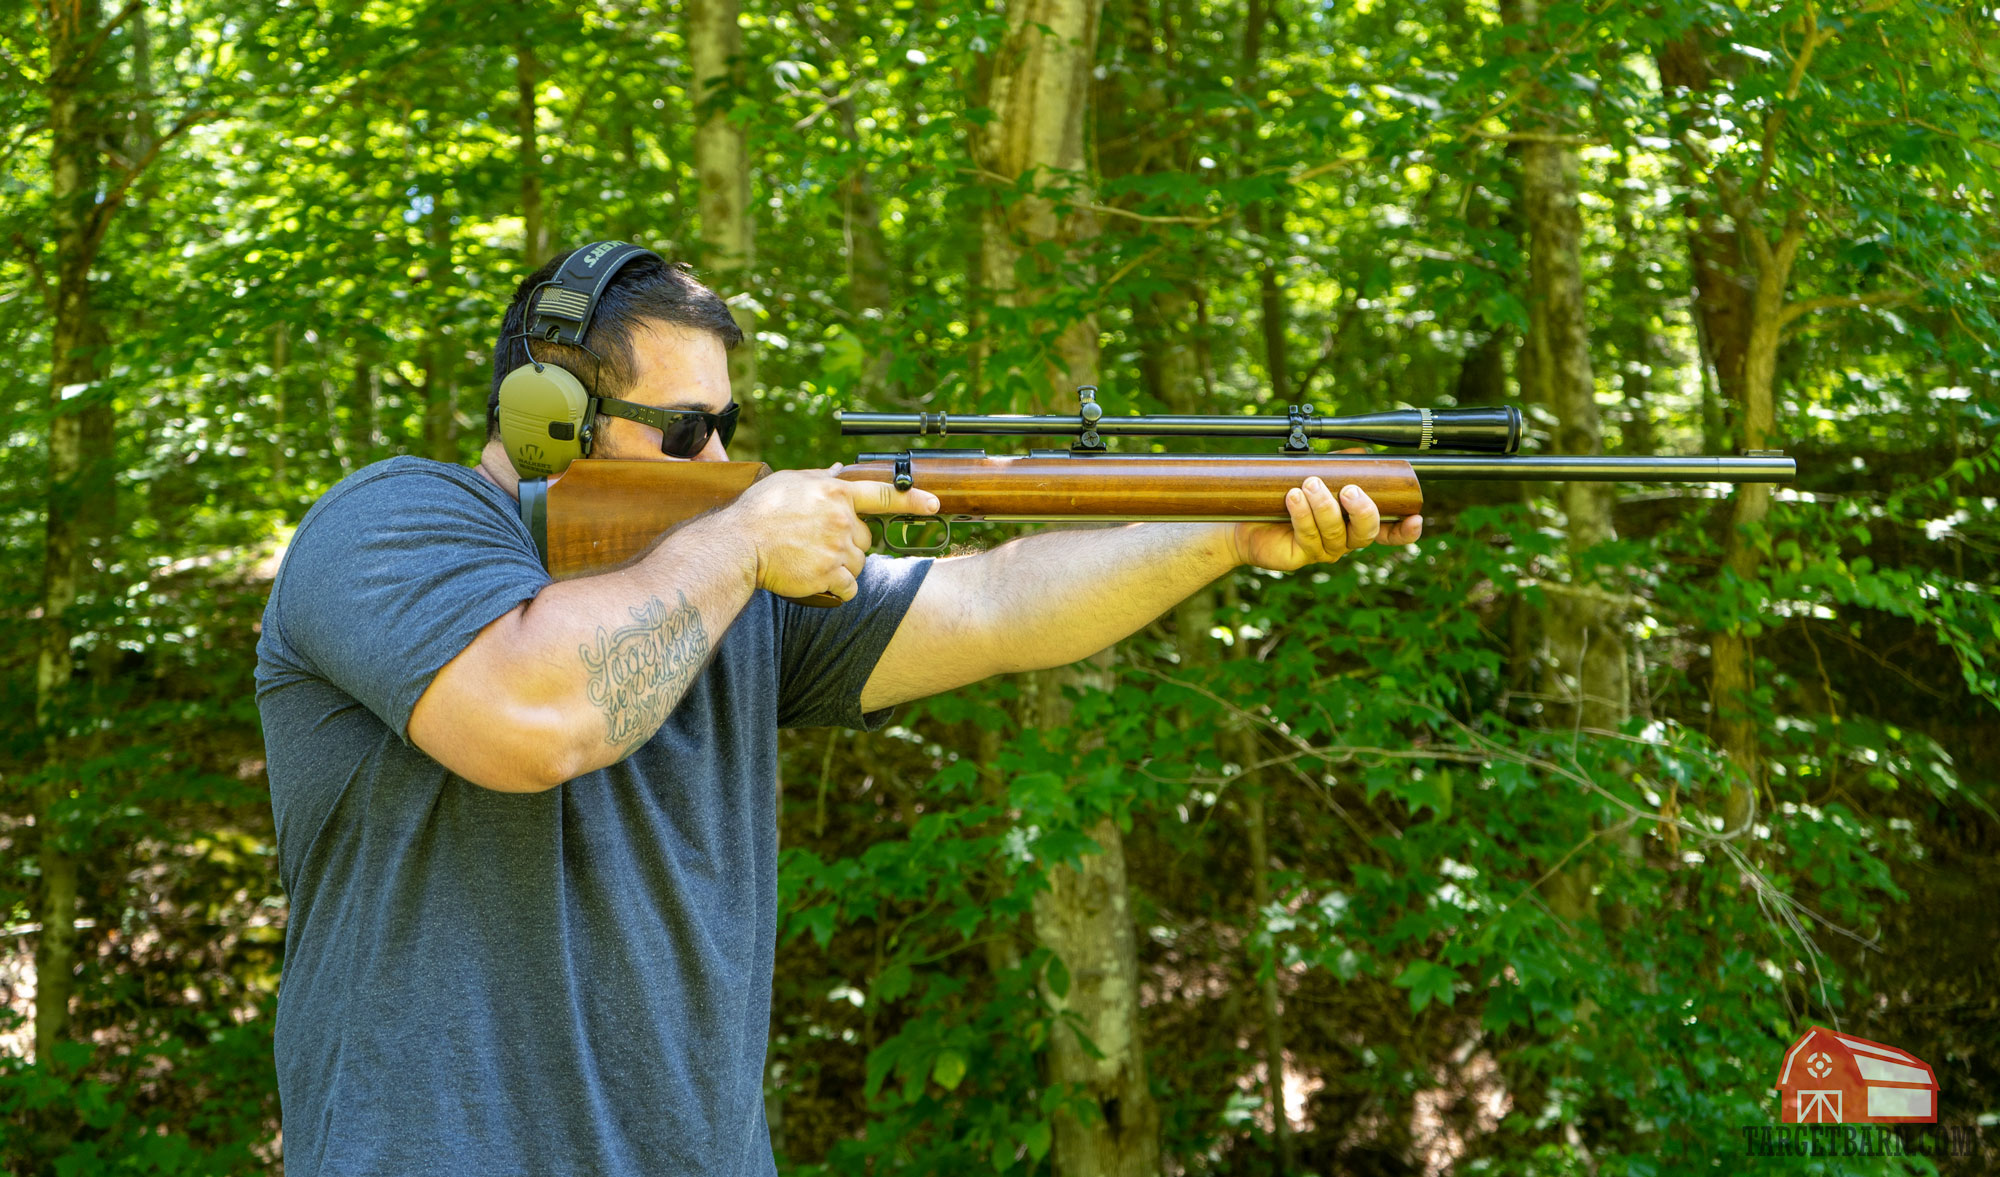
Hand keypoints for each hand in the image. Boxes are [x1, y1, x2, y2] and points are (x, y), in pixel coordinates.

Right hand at [725, 466, 939, 601]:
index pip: (884, 494)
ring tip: (812, 560)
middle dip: (849, 544)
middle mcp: (842, 519)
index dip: (913, 499)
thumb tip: (838, 471)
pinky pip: (849, 588)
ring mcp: (837, 548)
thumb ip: (819, 477)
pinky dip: (838, 588)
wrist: (739, 544)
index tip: (934, 504)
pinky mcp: (829, 574)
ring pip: (859, 564)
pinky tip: (817, 580)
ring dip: (842, 567)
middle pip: (866, 539)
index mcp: (836, 492)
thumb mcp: (789, 481)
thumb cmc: (759, 511)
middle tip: (819, 544)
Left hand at [1228, 476, 1421, 571]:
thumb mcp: (1316, 476)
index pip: (1388, 532)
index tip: (1415, 518)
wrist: (1246, 521)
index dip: (1405, 531)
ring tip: (1310, 484)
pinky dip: (1302, 514)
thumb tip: (1362, 454)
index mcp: (1354, 523)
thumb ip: (1339, 466)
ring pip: (1334, 532)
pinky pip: (1307, 536)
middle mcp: (1344, 540)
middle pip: (1366, 532)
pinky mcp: (1300, 556)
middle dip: (1362, 510)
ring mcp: (1323, 551)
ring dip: (1324, 506)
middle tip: (1349, 490)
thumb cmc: (1285, 498)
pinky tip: (1294, 497)